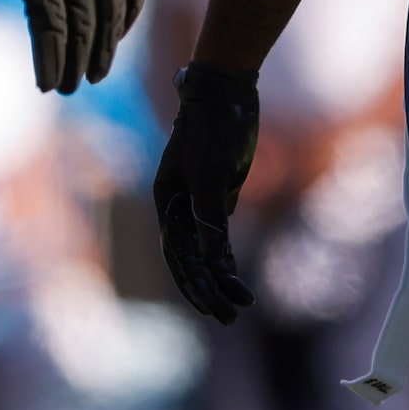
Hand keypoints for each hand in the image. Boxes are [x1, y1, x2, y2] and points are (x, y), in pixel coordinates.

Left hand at [0, 0, 146, 93]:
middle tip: (69, 86)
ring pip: (116, 0)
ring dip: (109, 39)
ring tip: (96, 68)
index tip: (48, 87)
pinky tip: (122, 24)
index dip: (52, 59)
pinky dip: (132, 2)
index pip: (53, 22)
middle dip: (79, 58)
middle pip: (88, 17)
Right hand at [154, 62, 260, 321]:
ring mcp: (198, 202)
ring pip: (206, 252)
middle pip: (190, 260)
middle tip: (229, 317)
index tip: (213, 307)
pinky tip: (238, 280)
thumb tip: (210, 259)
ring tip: (241, 305)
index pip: (177, 255)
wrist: (225, 92)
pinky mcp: (219, 196)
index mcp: (167, 202)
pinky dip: (228, 259)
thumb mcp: (211, 174)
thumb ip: (208, 216)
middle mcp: (178, 207)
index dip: (194, 284)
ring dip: (221, 279)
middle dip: (208, 290)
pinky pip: (220, 237)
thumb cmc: (212, 129)